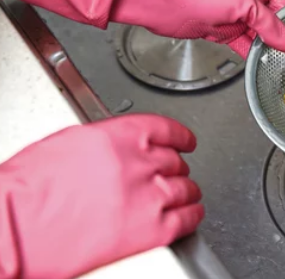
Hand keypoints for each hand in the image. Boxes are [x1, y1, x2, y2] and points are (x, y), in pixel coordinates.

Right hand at [0, 114, 203, 278]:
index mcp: (120, 136)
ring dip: (187, 191)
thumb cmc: (29, 188)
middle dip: (175, 167)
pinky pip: (186, 219)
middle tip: (173, 173)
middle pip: (175, 161)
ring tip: (186, 194)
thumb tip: (123, 148)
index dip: (181, 137)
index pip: (166, 129)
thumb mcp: (71, 143)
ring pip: (185, 188)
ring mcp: (147, 196)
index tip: (186, 141)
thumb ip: (107, 142)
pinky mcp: (150, 230)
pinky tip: (191, 214)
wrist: (13, 226)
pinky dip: (192, 215)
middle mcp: (138, 163)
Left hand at [109, 0, 284, 57]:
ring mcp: (231, 13)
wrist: (164, 2)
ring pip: (256, 30)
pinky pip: (242, 41)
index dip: (284, 7)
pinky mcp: (220, 30)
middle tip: (282, 46)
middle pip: (269, 14)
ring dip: (263, 43)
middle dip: (275, 29)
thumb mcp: (243, 4)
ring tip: (272, 56)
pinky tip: (258, 59)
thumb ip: (268, 24)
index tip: (284, 25)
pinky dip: (250, 50)